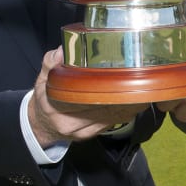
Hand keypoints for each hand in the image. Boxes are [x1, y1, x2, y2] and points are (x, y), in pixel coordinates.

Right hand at [28, 48, 149, 146]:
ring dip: (129, 105)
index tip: (120, 77)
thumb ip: (51, 63)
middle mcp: (68, 122)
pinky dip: (126, 113)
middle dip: (123, 96)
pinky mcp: (92, 135)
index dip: (104, 88)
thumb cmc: (46, 99)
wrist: (42, 124)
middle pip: (102, 109)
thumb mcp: (43, 78)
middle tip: (139, 81)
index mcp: (54, 106)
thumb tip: (64, 50)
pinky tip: (136, 103)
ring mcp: (81, 131)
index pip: (82, 97)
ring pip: (111, 118)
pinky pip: (113, 124)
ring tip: (143, 90)